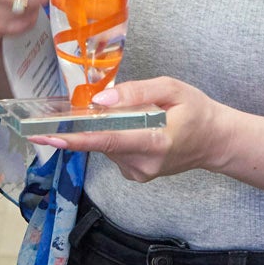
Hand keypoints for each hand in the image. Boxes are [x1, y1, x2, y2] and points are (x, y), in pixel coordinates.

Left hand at [26, 77, 224, 182]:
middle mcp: (144, 163)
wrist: (214, 141)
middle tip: (88, 107)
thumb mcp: (171, 89)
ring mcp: (139, 173)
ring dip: (107, 127)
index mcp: (155, 140)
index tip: (48, 136)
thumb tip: (101, 99)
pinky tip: (134, 129)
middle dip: (87, 124)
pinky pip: (113, 151)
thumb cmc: (196, 110)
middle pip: (102, 141)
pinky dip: (115, 136)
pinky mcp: (136, 175)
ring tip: (136, 115)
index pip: (108, 139)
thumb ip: (136, 92)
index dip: (75, 138)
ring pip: (106, 145)